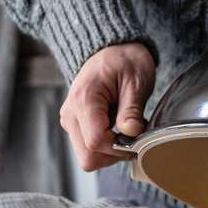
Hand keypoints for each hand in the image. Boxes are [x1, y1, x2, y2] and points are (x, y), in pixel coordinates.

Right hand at [60, 42, 155, 170]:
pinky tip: (118, 129)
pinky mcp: (75, 125)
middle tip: (132, 139)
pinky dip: (106, 146)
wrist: (111, 50)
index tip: (136, 139)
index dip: (119, 148)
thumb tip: (132, 132)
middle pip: (87, 157)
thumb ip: (132, 109)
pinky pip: (89, 148)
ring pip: (87, 156)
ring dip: (110, 151)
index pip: (95, 141)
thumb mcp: (136, 81)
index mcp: (83, 99)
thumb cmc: (124, 61)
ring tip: (126, 130)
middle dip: (113, 155)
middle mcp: (71, 113)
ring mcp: (70, 121)